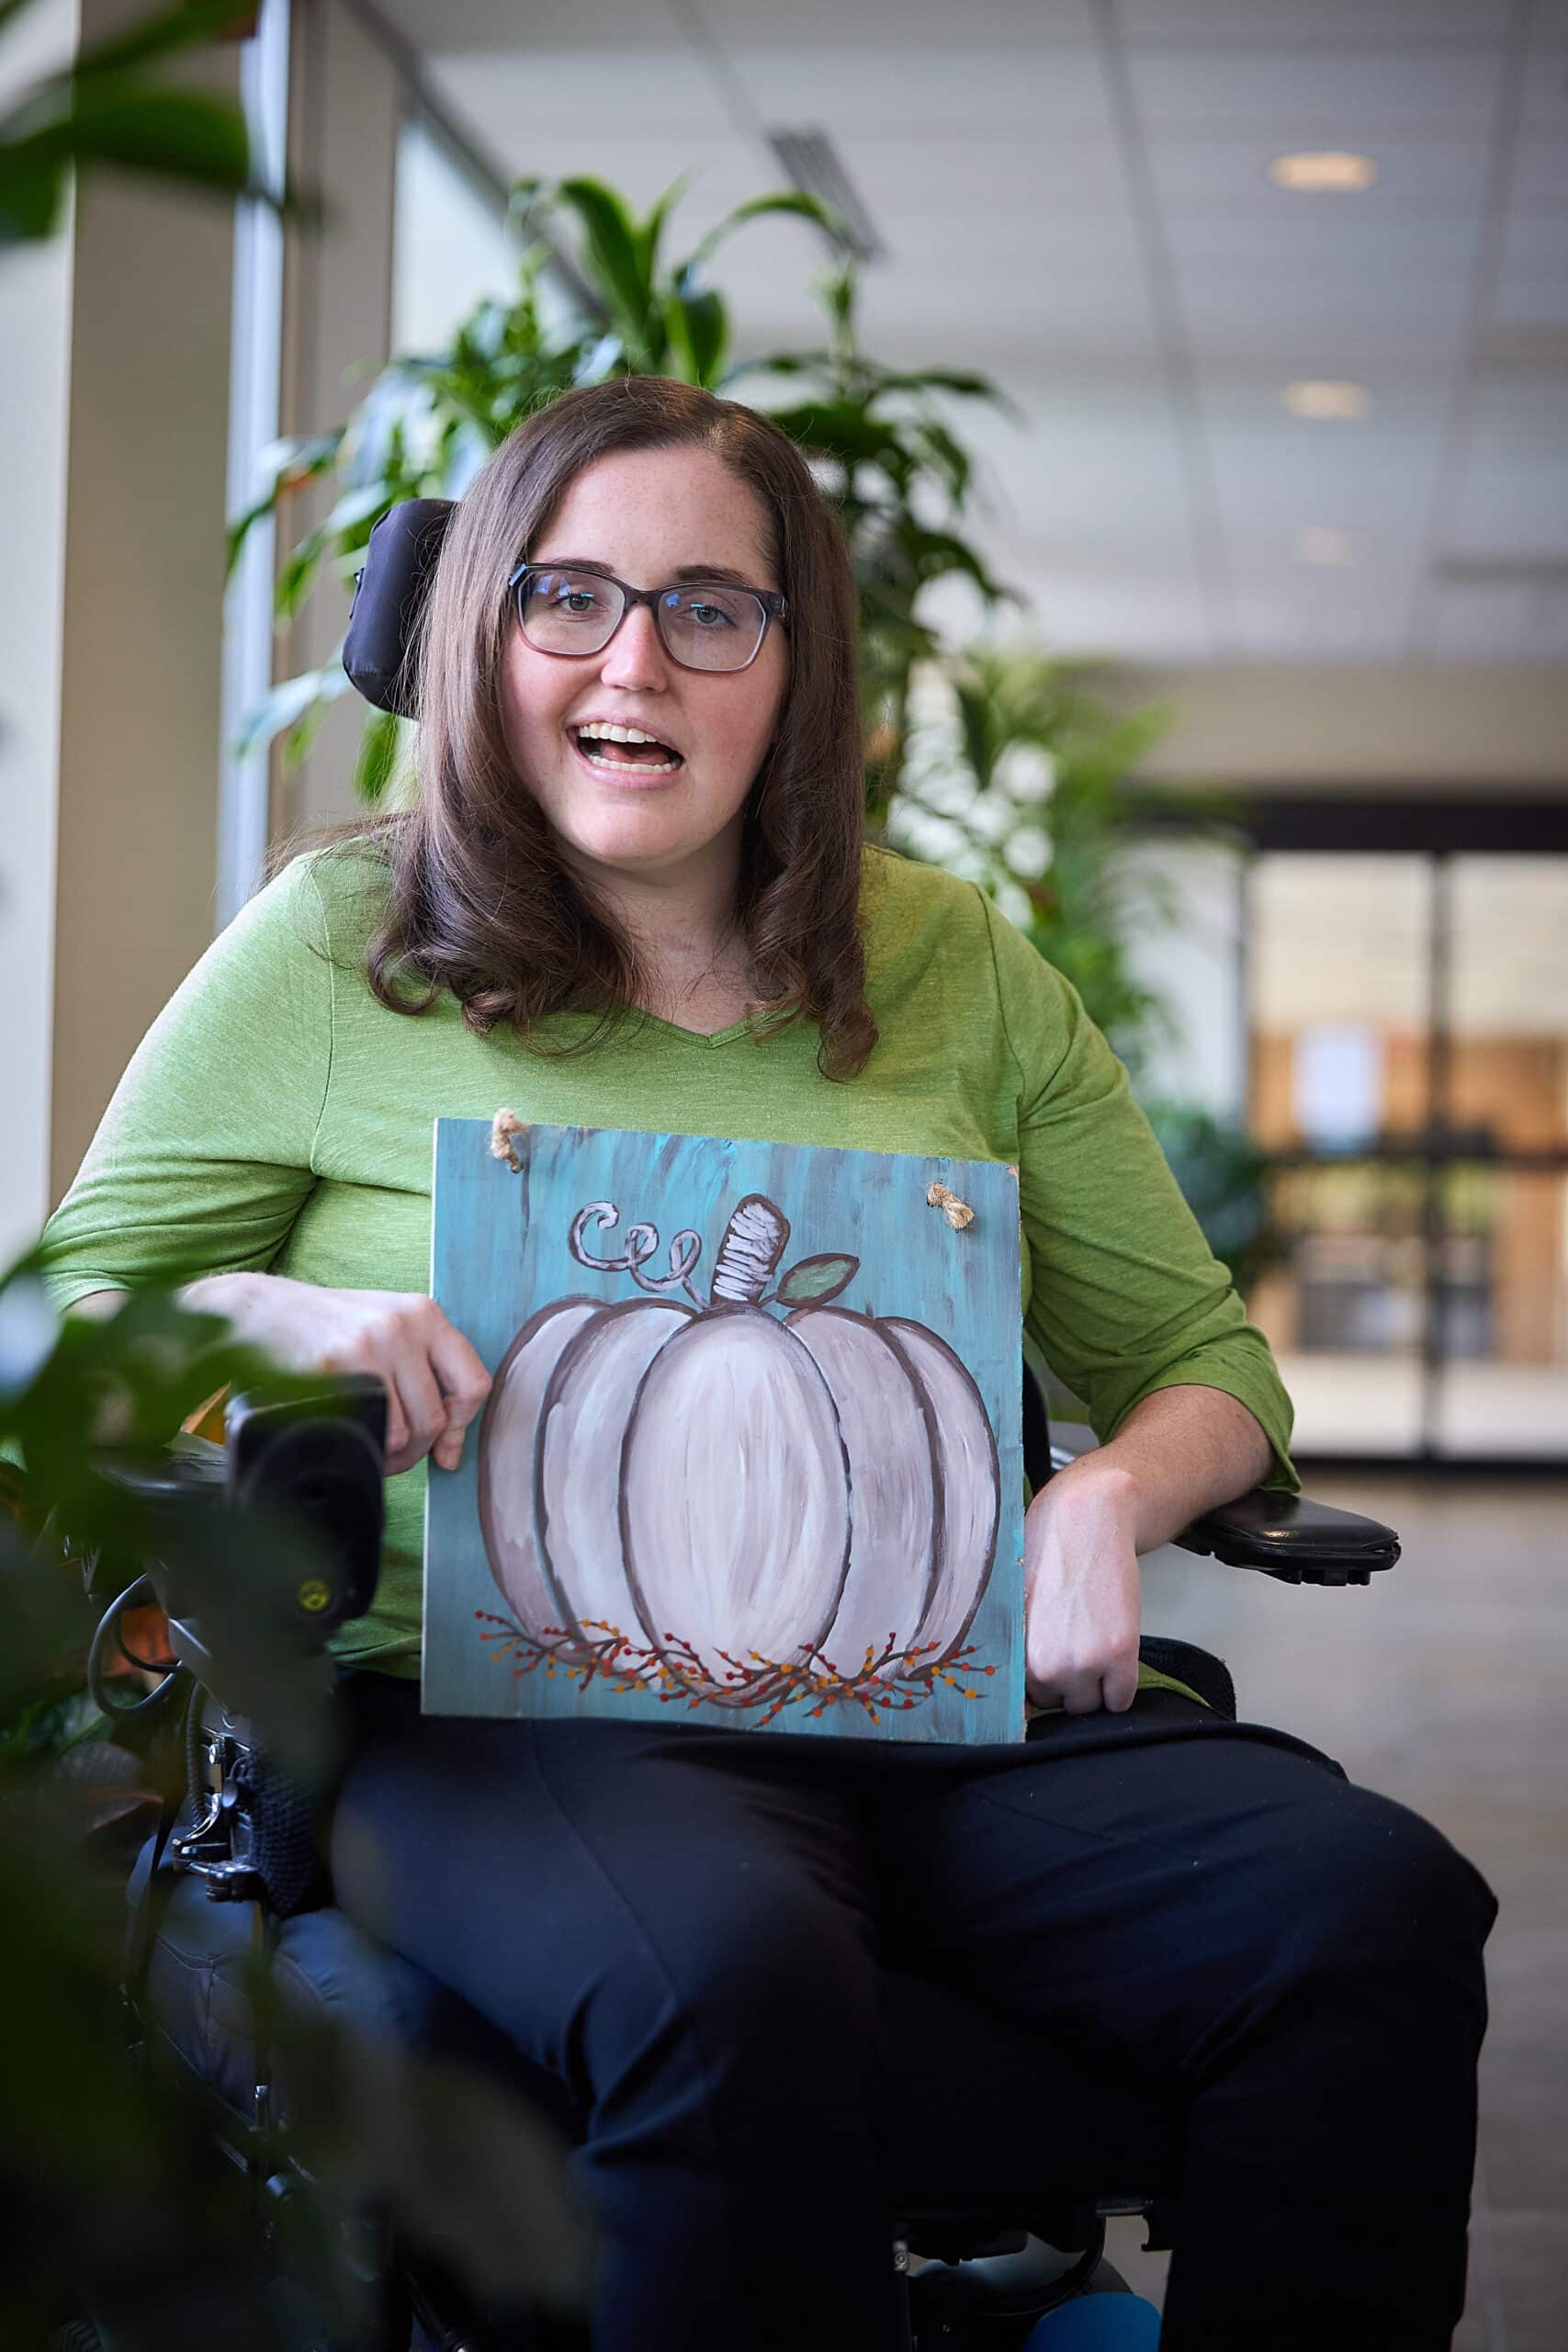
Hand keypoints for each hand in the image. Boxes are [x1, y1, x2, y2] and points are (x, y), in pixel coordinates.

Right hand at [186, 1272, 490, 1479]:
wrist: (263, 1309)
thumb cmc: (329, 1328)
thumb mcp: (389, 1330)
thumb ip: (426, 1374)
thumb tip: (450, 1449)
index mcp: (425, 1314)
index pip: (474, 1382)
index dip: (462, 1425)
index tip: (445, 1448)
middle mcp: (403, 1325)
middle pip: (437, 1416)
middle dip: (420, 1450)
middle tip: (398, 1456)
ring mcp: (369, 1345)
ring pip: (406, 1430)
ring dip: (393, 1456)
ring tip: (375, 1450)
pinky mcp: (335, 1366)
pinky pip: (369, 1428)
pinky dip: (366, 1447)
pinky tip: (355, 1442)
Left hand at [1022, 1458, 1141, 1714]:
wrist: (1085, 1522)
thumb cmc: (1044, 1554)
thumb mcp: (1014, 1608)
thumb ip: (1013, 1649)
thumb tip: (1009, 1692)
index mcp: (1014, 1656)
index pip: (1026, 1702)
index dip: (1040, 1684)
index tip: (1049, 1669)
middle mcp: (1046, 1667)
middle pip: (1059, 1703)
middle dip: (1066, 1683)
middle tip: (1072, 1643)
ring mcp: (1085, 1662)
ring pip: (1090, 1704)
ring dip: (1094, 1685)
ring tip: (1091, 1642)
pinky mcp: (1121, 1654)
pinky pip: (1121, 1699)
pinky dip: (1120, 1685)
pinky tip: (1113, 1651)